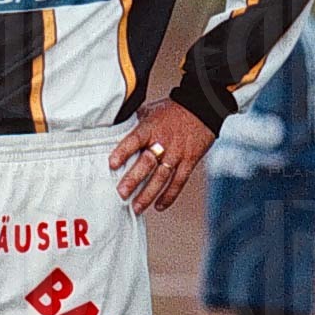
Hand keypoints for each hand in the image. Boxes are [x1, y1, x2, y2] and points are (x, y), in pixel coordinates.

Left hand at [109, 99, 214, 213]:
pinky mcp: (189, 161)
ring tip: (136, 207)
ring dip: (148, 194)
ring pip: (162, 177)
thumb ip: (134, 123)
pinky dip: (169, 195)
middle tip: (122, 194)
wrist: (202, 107)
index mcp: (151, 128)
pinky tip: (159, 206)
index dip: (123, 152)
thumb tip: (112, 130)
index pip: (135, 140)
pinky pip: (179, 181)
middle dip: (134, 179)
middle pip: (147, 163)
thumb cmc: (171, 110)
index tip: (112, 164)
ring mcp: (177, 154)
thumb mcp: (150, 110)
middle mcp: (164, 142)